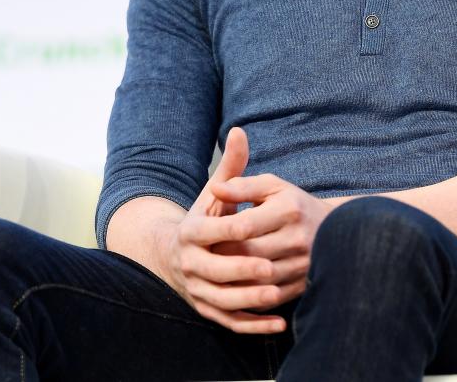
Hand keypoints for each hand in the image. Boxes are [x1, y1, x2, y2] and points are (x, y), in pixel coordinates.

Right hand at [159, 127, 289, 333]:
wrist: (176, 255)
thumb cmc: (207, 218)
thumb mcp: (214, 193)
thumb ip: (231, 167)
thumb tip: (239, 131)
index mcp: (191, 232)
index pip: (212, 232)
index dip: (233, 230)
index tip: (256, 228)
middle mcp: (190, 263)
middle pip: (215, 270)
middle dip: (243, 270)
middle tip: (271, 268)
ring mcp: (198, 290)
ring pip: (222, 299)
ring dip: (249, 299)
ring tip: (276, 294)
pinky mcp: (208, 310)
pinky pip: (230, 321)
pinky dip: (254, 325)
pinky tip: (279, 323)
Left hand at [204, 172, 332, 304]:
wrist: (334, 228)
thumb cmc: (292, 203)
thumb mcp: (271, 186)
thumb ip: (242, 186)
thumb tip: (216, 189)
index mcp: (289, 210)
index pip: (245, 226)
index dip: (221, 233)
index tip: (205, 236)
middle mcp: (299, 239)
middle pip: (250, 256)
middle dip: (223, 259)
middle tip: (206, 258)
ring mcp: (303, 265)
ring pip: (258, 282)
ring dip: (234, 282)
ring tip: (216, 276)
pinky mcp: (304, 286)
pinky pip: (270, 298)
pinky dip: (250, 298)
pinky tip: (236, 290)